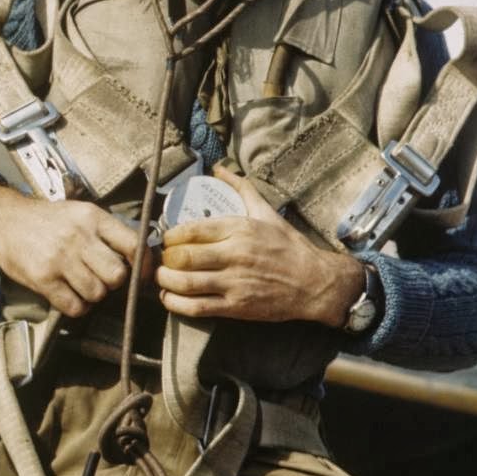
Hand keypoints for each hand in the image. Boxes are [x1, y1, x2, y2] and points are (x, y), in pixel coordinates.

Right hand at [0, 184, 149, 316]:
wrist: (4, 221)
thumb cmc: (49, 220)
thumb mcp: (81, 213)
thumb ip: (108, 232)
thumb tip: (142, 258)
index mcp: (93, 217)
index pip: (134, 244)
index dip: (145, 265)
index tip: (144, 275)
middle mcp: (79, 237)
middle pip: (117, 275)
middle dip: (114, 283)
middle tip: (103, 279)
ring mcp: (60, 259)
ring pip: (97, 293)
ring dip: (94, 296)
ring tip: (83, 286)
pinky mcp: (43, 279)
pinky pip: (74, 306)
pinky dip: (77, 307)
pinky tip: (70, 296)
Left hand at [156, 164, 364, 325]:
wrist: (315, 282)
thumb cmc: (289, 246)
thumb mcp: (266, 212)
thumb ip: (240, 188)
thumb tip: (219, 168)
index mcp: (239, 229)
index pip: (191, 230)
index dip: (170, 236)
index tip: (166, 239)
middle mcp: (234, 255)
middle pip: (183, 257)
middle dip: (165, 258)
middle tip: (162, 259)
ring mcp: (235, 282)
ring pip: (186, 282)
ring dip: (165, 280)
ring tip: (161, 277)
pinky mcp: (237, 307)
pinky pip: (198, 307)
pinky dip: (176, 303)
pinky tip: (169, 297)